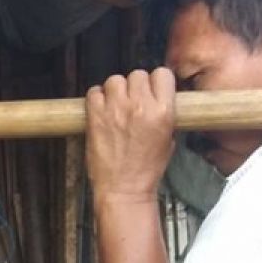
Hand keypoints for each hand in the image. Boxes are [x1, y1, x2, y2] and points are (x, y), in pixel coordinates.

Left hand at [85, 68, 175, 204]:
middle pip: (137, 75)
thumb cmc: (146, 168)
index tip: (150, 90)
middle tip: (130, 102)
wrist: (124, 189)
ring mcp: (116, 110)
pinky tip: (100, 110)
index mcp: (163, 110)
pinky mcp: (95, 116)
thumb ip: (163, 113)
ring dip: (114, 90)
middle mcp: (140, 106)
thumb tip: (156, 98)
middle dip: (134, 86)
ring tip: (114, 106)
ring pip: (114, 80)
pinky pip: (94, 92)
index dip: (155, 81)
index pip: (161, 74)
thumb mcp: (168, 138)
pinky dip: (96, 98)